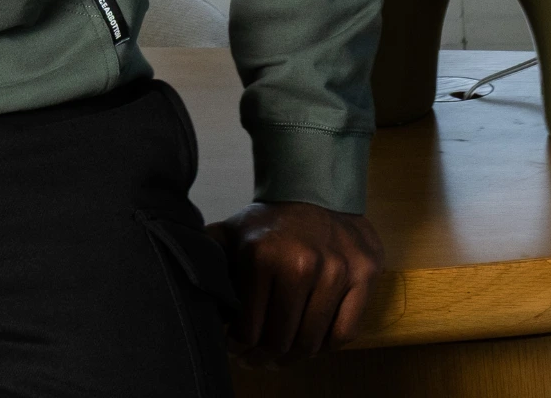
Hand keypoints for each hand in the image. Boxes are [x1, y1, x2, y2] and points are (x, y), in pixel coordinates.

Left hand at [206, 200, 382, 364]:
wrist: (315, 189)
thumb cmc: (270, 222)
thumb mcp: (233, 232)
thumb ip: (211, 257)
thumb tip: (186, 284)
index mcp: (262, 256)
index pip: (249, 327)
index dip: (239, 346)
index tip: (235, 349)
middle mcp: (301, 264)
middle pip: (281, 340)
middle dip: (264, 357)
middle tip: (256, 360)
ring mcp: (336, 271)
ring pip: (312, 342)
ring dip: (294, 357)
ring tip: (281, 356)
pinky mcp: (364, 276)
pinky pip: (345, 333)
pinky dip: (325, 346)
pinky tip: (310, 342)